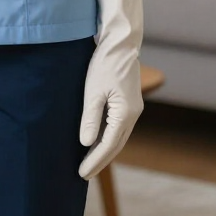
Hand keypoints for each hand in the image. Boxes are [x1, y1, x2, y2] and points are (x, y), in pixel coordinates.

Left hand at [78, 0, 144, 179]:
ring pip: (118, 136)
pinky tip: (97, 139)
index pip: (109, 145)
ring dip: (104, 149)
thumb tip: (86, 143)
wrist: (120, 41)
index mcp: (126, 114)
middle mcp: (133, 114)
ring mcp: (133, 108)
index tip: (81, 174)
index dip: (95, 161)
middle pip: (116, 144)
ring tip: (88, 162)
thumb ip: (90, 118)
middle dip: (100, 160)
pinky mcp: (129, 101)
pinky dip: (108, 136)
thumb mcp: (93, 90)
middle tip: (84, 174)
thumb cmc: (105, 62)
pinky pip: (118, 126)